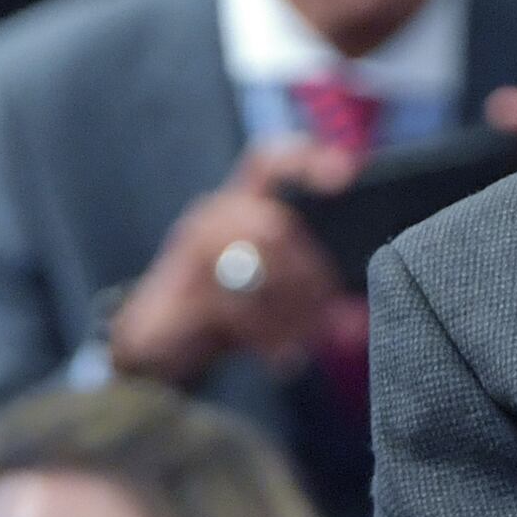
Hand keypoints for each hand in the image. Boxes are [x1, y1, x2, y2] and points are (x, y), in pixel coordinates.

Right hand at [109, 137, 361, 382]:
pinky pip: (233, 305)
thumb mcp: (280, 305)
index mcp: (243, 205)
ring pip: (258, 262)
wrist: (158, 349)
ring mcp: (190, 247)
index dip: (305, 160)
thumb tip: (359, 320)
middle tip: (328, 314)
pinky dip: (266, 334)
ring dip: (291, 308)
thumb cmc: (225, 312)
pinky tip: (282, 356)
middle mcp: (214, 214)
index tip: (345, 175)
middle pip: (276, 224)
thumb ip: (318, 304)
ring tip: (305, 341)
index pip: (269, 161)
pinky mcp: (178, 287)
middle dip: (310, 275)